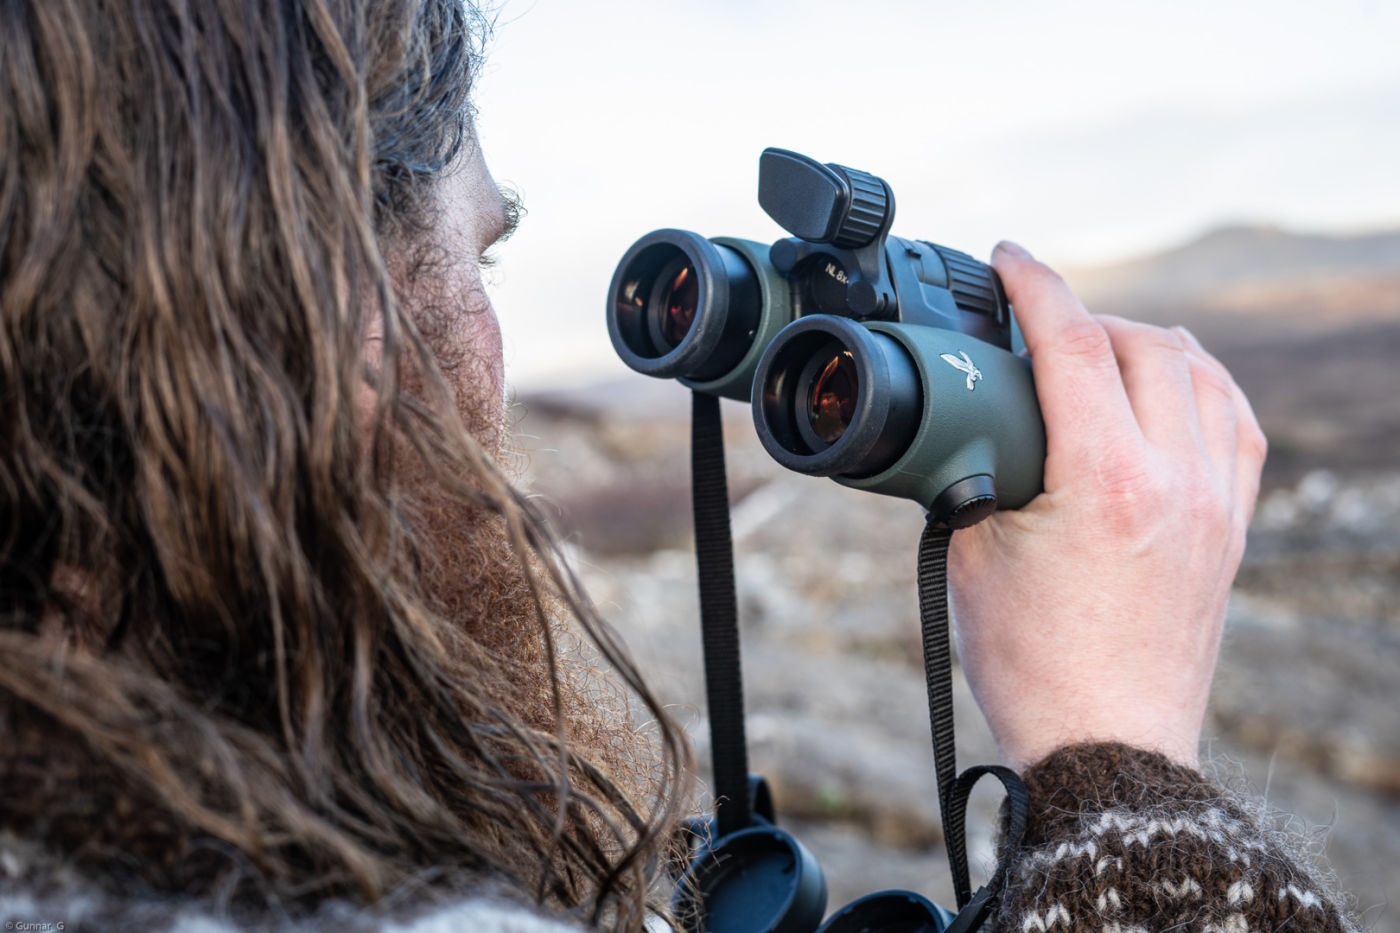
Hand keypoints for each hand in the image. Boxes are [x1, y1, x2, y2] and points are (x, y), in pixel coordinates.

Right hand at [948, 241, 1266, 770]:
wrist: (1106, 740)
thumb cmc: (1030, 663)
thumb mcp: (971, 557)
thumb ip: (972, 474)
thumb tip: (970, 427)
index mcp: (1103, 481)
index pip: (1073, 341)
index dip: (1034, 284)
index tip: (1008, 257)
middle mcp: (1175, 480)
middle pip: (1144, 343)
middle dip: (1086, 314)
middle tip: (1038, 325)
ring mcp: (1216, 503)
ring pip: (1204, 373)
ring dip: (1149, 343)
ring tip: (1101, 349)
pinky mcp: (1233, 528)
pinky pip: (1239, 423)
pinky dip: (1202, 386)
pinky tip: (1170, 391)